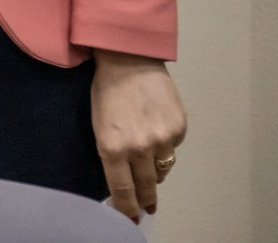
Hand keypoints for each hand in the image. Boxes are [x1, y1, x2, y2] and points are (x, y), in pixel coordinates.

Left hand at [91, 50, 186, 221]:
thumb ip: (111, 153)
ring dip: (156, 169)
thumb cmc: (107, 90)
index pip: (123, 190)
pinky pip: (173, 147)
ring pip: (163, 168)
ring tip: (149, 162)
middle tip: (148, 207)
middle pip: (147, 186)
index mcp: (113, 147)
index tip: (131, 218)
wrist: (130, 59)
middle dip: (147, 199)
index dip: (128, 208)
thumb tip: (124, 179)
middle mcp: (140, 147)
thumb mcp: (98, 125)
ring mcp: (162, 138)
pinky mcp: (179, 128)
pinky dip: (165, 144)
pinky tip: (157, 128)